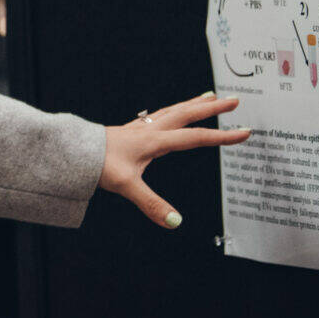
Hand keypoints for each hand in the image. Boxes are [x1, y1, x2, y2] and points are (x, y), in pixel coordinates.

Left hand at [99, 93, 248, 228]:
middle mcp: (150, 130)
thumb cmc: (97, 165)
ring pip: (173, 110)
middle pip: (187, 114)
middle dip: (213, 107)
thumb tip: (174, 221)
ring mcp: (140, 128)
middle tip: (235, 99)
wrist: (74, 150)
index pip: (195, 138)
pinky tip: (172, 113)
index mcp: (154, 141)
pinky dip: (174, 110)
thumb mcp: (126, 186)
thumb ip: (151, 204)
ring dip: (193, 104)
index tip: (245, 132)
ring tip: (209, 96)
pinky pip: (160, 115)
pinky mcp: (131, 131)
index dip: (222, 136)